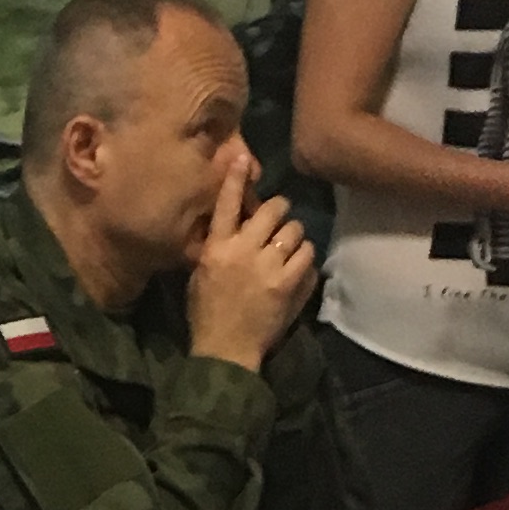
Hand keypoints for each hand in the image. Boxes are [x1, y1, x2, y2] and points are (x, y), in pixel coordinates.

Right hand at [184, 157, 316, 373]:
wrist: (225, 350)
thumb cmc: (206, 314)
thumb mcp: (200, 274)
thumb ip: (218, 247)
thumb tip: (237, 224)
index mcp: (216, 248)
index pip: (227, 205)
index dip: (235, 179)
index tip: (242, 159)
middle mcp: (243, 251)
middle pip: (271, 210)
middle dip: (279, 210)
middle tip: (279, 217)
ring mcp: (269, 267)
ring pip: (294, 230)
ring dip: (293, 236)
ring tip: (289, 248)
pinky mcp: (289, 284)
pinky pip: (307, 255)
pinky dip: (304, 258)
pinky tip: (297, 267)